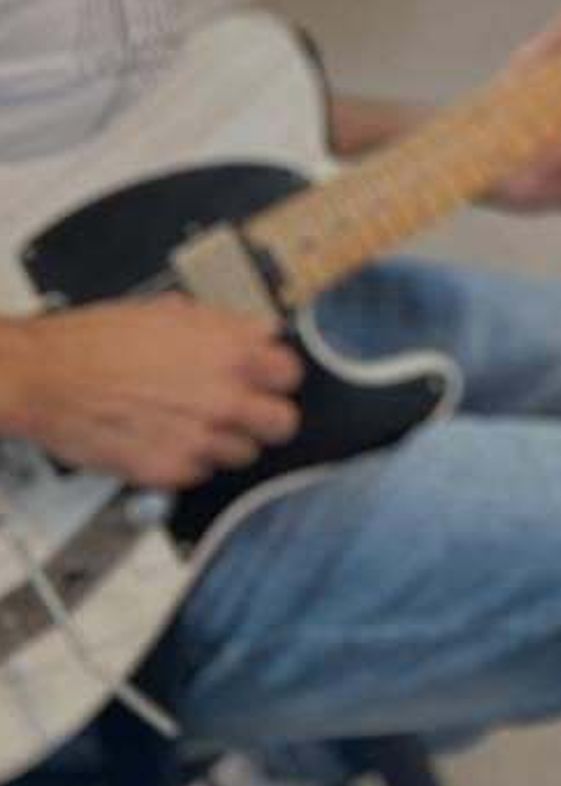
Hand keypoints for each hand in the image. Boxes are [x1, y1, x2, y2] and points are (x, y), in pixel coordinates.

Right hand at [0, 299, 302, 488]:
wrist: (44, 376)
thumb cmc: (98, 341)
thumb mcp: (174, 311)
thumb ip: (229, 327)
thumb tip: (263, 331)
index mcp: (233, 354)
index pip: (292, 376)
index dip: (275, 377)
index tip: (266, 380)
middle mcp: (224, 399)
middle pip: (283, 424)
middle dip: (265, 416)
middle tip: (244, 411)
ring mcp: (198, 439)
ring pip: (243, 454)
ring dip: (225, 442)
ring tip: (193, 424)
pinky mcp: (167, 471)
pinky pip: (200, 474)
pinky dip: (187, 461)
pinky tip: (164, 438)